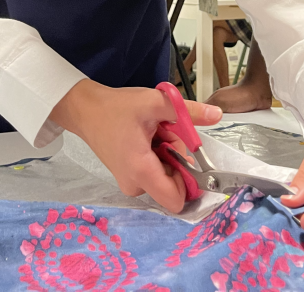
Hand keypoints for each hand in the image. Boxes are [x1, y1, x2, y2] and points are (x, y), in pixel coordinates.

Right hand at [49, 79, 221, 212]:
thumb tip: (218, 114)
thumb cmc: (117, 107)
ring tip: (153, 131)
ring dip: (168, 155)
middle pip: (173, 184)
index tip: (188, 154)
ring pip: (164, 176)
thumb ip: (188, 111)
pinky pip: (153, 172)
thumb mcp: (155, 103)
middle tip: (164, 132)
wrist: (85, 110)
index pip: (175, 200)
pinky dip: (157, 155)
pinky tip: (146, 136)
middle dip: (177, 159)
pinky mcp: (128, 177)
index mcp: (141, 171)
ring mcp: (130, 183)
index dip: (190, 180)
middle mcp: (134, 184)